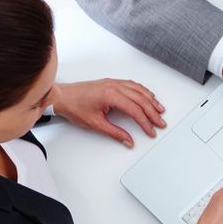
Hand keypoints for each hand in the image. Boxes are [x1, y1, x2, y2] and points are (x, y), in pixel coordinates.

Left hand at [50, 80, 165, 147]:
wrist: (62, 96)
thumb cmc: (74, 107)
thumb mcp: (95, 124)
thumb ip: (115, 133)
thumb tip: (128, 141)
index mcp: (110, 95)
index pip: (135, 110)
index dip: (145, 122)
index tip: (151, 131)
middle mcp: (114, 86)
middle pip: (141, 99)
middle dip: (153, 112)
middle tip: (160, 123)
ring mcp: (114, 83)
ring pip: (139, 90)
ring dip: (151, 100)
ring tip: (160, 110)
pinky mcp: (112, 82)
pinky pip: (133, 85)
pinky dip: (143, 91)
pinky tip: (148, 96)